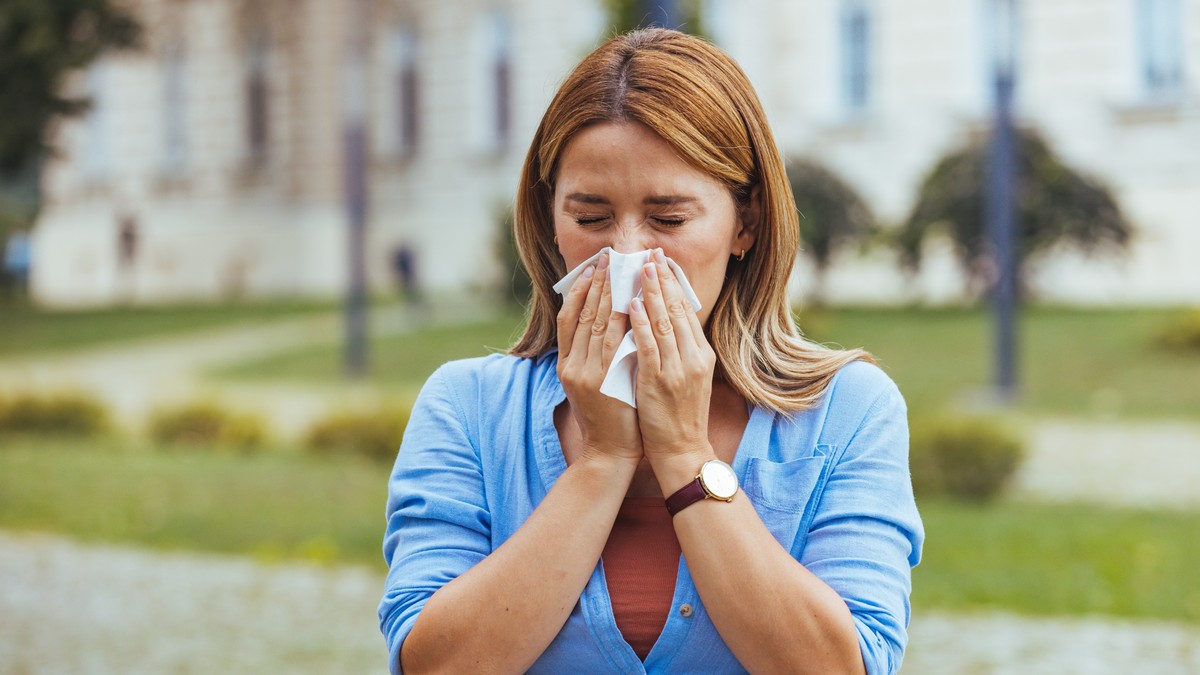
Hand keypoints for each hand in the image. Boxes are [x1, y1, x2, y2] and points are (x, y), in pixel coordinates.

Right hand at [556, 253, 643, 465]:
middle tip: (608, 258)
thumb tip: (607, 321)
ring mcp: (584, 372)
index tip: (592, 268)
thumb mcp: (591, 383)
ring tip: (620, 270)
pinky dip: (620, 319)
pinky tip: (629, 300)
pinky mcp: (601, 381)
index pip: (568, 317)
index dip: (579, 290)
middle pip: (581, 314)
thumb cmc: (608, 416)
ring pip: (595, 323)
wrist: (609, 451)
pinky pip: (611, 342)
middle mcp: (571, 364)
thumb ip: (593, 355)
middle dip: (596, 283)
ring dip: (609, 293)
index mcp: (565, 364)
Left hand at [628, 249, 716, 474]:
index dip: (674, 284)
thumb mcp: (689, 378)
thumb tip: (665, 321)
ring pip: (663, 322)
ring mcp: (677, 369)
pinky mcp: (659, 381)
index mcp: (702, 355)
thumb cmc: (680, 415)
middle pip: (677, 310)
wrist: (682, 450)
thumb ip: (680, 350)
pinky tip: (633, 304)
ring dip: (651, 292)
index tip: (663, 262)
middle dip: (663, 280)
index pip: (686, 311)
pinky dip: (641, 323)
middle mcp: (693, 358)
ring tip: (641, 269)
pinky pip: (649, 346)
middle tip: (651, 254)